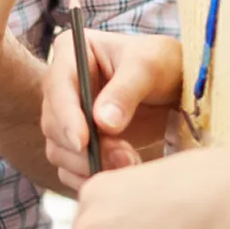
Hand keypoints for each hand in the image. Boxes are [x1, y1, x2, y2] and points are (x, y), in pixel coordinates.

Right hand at [42, 29, 181, 189]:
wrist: (176, 88)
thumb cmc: (161, 64)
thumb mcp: (148, 66)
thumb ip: (125, 91)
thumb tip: (103, 122)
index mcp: (70, 53)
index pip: (56, 85)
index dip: (65, 116)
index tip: (82, 141)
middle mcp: (63, 85)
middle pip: (53, 123)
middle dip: (85, 147)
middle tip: (123, 157)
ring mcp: (68, 115)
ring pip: (59, 149)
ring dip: (90, 164)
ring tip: (129, 162)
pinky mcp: (79, 142)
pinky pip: (70, 168)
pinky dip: (91, 176)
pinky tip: (119, 172)